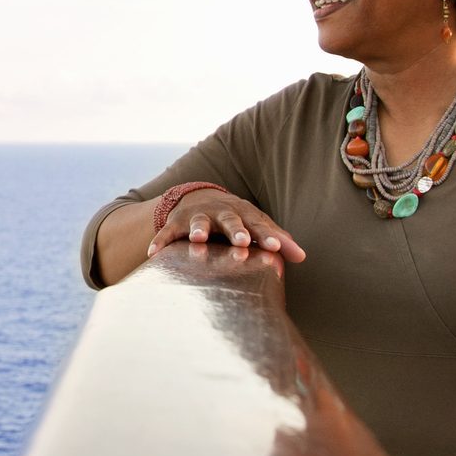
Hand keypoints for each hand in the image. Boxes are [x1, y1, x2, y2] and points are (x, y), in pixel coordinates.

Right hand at [146, 189, 306, 262]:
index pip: (259, 225)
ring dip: (198, 230)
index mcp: (244, 214)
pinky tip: (153, 254)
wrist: (200, 198)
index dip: (268, 236)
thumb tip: (302, 257)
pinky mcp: (176, 225)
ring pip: (198, 223)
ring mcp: (197, 217)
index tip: (277, 248)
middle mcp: (221, 213)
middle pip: (230, 220)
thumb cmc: (236, 219)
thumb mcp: (256, 225)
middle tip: (243, 242)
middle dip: (236, 230)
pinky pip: (167, 234)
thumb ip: (277, 240)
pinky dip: (161, 242)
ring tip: (197, 240)